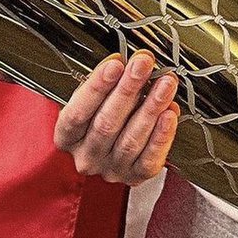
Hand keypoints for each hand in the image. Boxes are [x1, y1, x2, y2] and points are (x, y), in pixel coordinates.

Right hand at [53, 52, 180, 183]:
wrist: (112, 151)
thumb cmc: (100, 119)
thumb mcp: (94, 99)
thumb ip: (107, 82)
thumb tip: (125, 62)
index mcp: (67, 137)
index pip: (77, 113)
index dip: (97, 87)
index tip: (115, 64)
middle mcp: (87, 156)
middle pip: (106, 123)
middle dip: (128, 89)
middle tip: (144, 65)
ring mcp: (111, 169)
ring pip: (131, 139)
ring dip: (151, 107)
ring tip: (165, 84)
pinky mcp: (135, 176)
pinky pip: (149, 158)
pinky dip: (162, 135)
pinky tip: (169, 113)